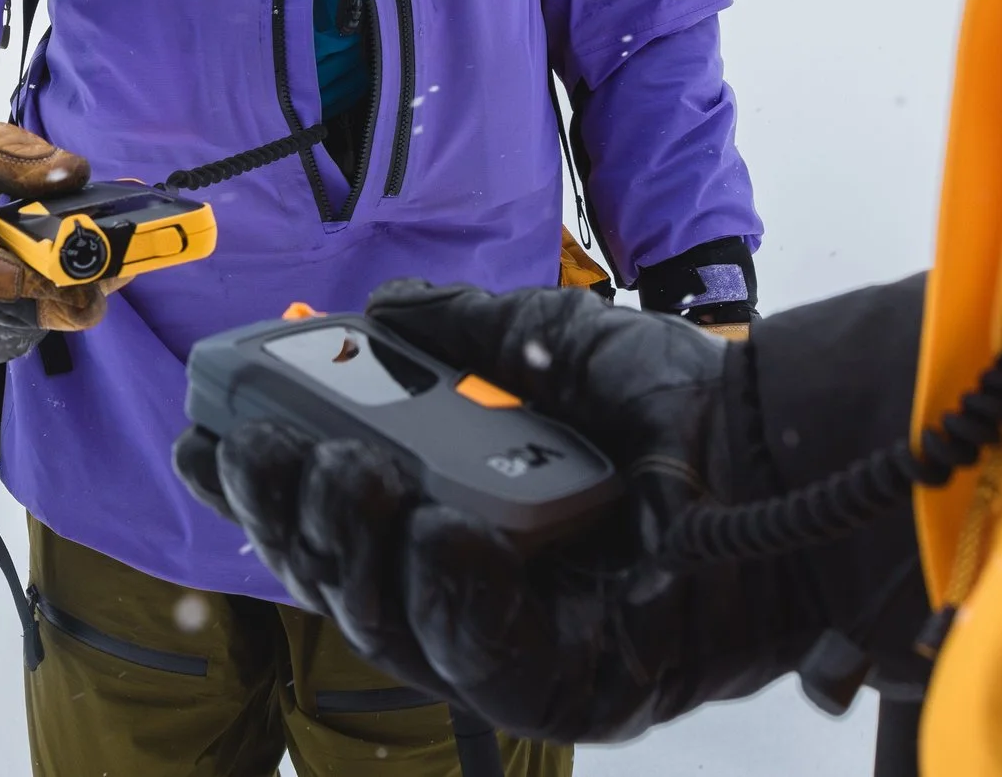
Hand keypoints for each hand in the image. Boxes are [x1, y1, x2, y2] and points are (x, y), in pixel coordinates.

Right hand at [173, 279, 814, 742]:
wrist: (795, 452)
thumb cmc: (689, 409)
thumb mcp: (551, 341)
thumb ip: (462, 327)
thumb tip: (382, 310)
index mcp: (454, 513)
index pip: (332, 515)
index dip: (260, 486)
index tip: (206, 439)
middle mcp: (472, 589)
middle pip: (339, 577)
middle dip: (283, 513)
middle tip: (257, 447)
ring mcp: (516, 648)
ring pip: (388, 627)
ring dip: (350, 550)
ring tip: (346, 470)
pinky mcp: (571, 690)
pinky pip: (485, 661)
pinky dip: (451, 598)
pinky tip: (439, 533)